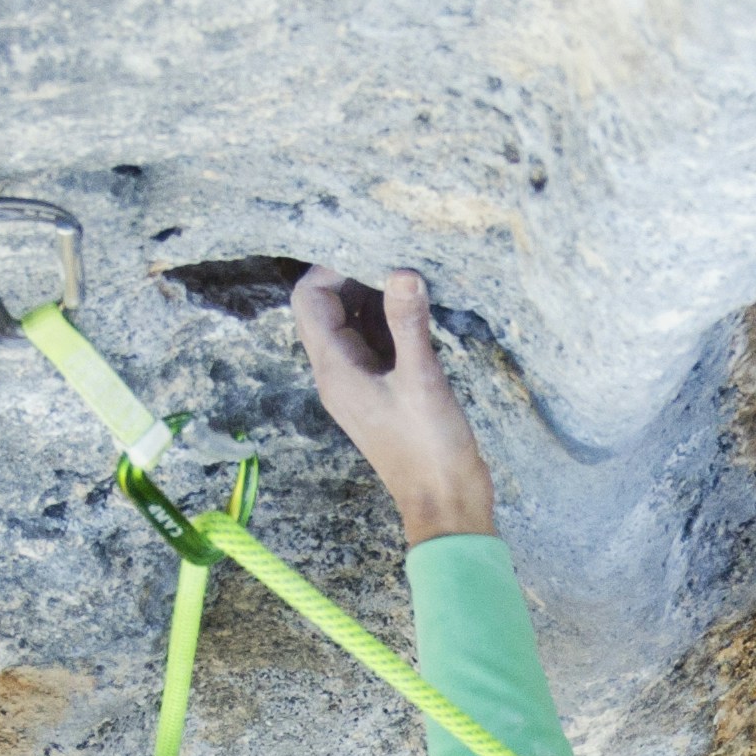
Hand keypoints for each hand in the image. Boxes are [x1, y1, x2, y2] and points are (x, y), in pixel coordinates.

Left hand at [291, 263, 495, 541]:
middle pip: (327, 307)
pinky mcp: (384, 389)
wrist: (446, 504)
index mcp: (334, 370)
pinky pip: (377, 342)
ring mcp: (360, 382)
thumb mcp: (423, 380)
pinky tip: (420, 307)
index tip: (373, 251)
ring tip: (411, 275)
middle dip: (356, 276)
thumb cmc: (429, 450)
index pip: (309, 300)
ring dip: (375, 296)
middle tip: (397, 256)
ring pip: (354, 323)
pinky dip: (391, 320)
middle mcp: (339, 373)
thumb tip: (402, 270)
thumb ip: (410, 323)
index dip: (333, 269)